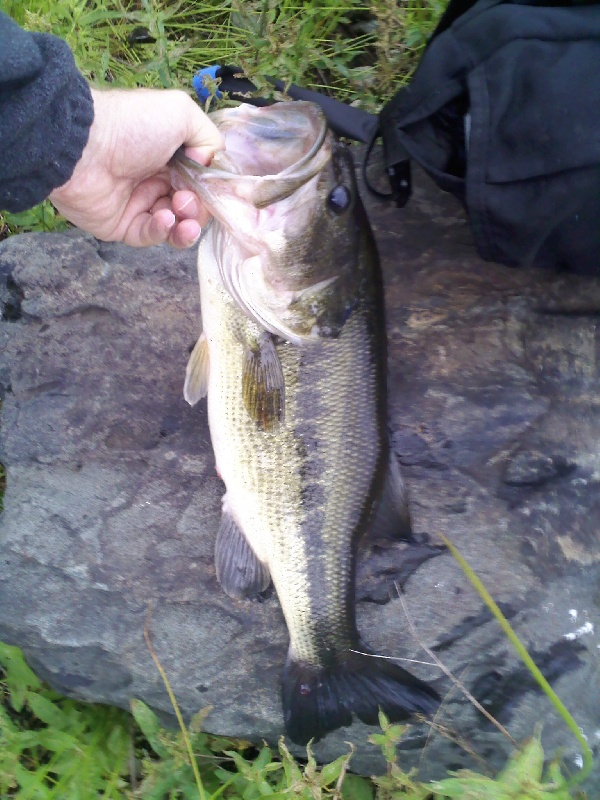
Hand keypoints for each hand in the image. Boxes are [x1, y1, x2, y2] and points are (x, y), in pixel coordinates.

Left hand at [49, 88, 223, 247]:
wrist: (82, 147)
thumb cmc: (132, 126)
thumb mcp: (181, 113)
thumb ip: (208, 139)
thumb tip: (208, 166)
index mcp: (170, 155)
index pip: (200, 183)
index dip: (211, 191)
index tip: (216, 193)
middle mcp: (156, 180)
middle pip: (192, 207)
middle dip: (198, 208)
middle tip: (186, 199)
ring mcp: (139, 205)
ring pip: (175, 227)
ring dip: (186, 224)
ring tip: (181, 214)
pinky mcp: (123, 226)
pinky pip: (151, 235)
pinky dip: (163, 230)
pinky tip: (164, 218)